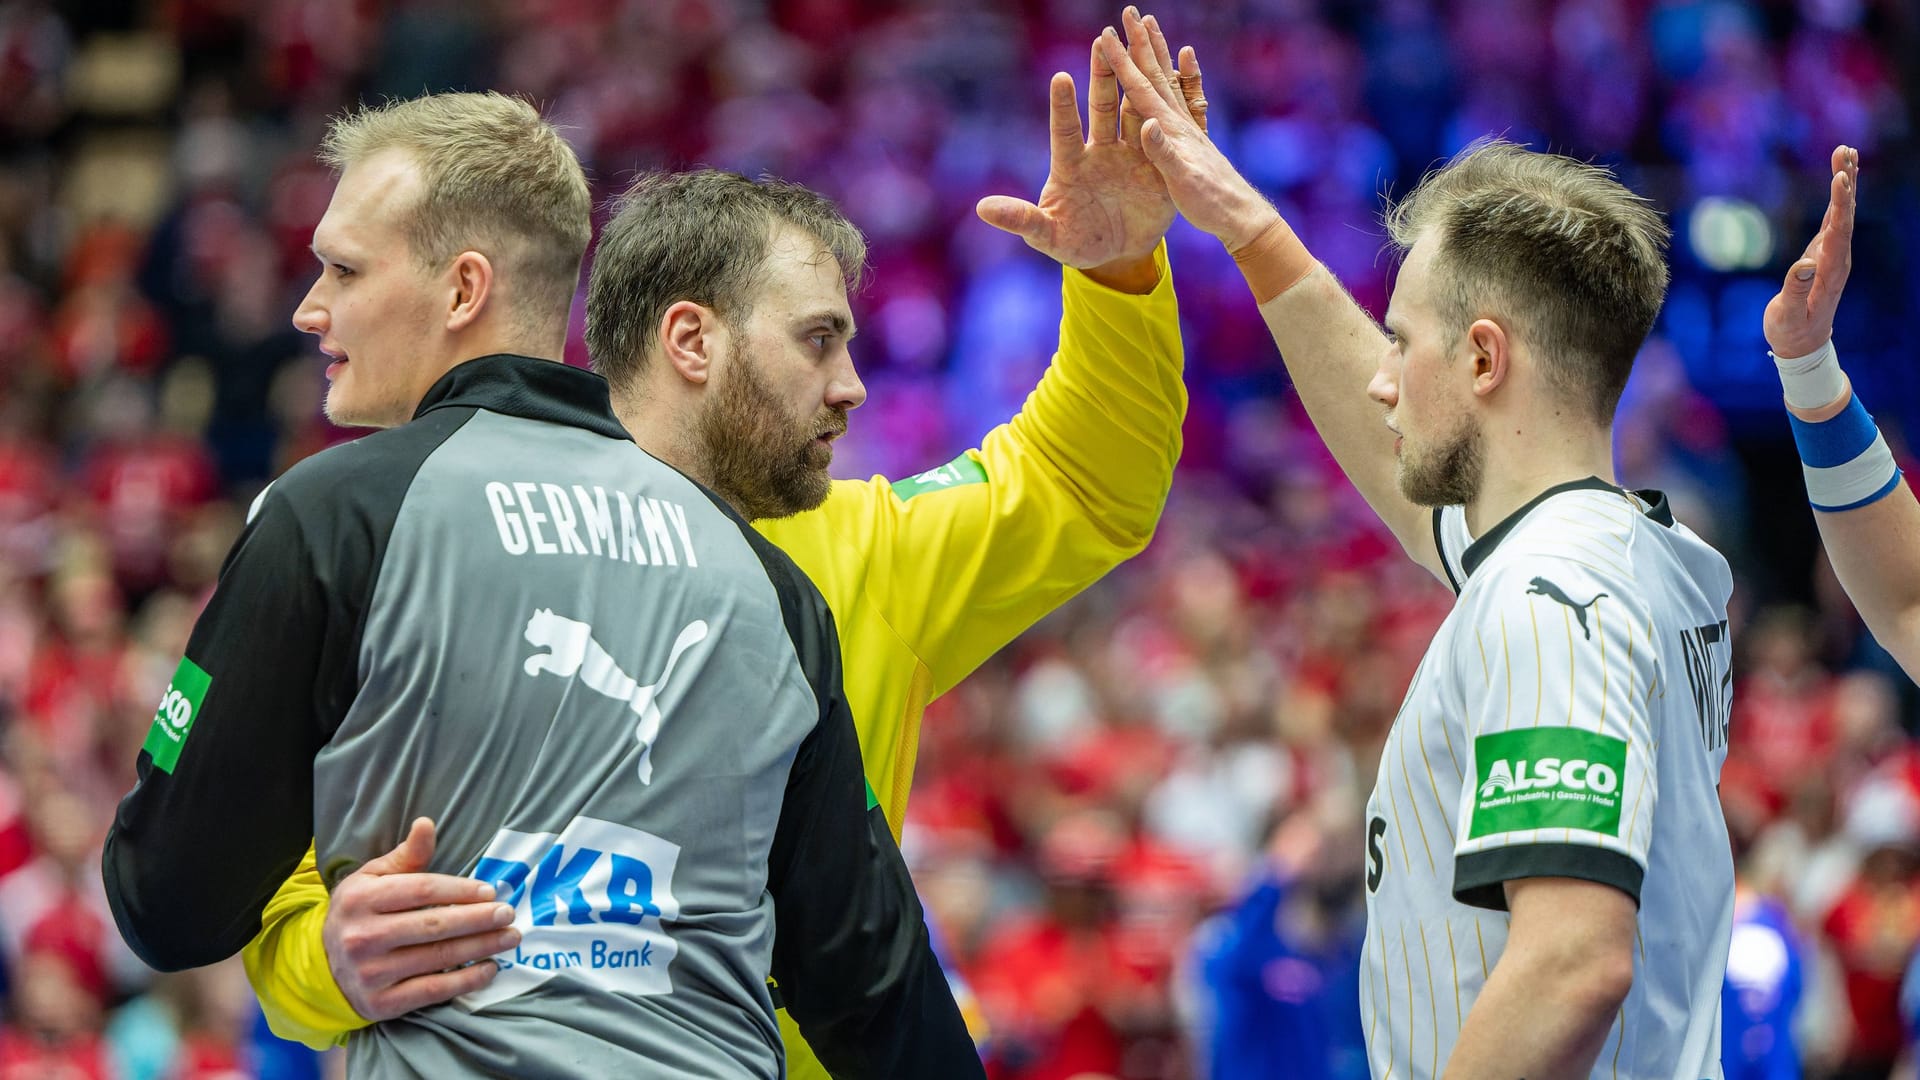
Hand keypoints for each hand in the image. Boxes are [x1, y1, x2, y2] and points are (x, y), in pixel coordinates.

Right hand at [323, 818, 519, 1020]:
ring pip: (438, 957)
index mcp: (361, 899)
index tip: (490, 891)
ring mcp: (371, 973)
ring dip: (481, 947)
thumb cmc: (360, 913)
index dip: (460, 889)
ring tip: (510, 937)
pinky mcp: (381, 1002)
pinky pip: (432, 990)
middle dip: (478, 919)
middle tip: (508, 913)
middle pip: (434, 924)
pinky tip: (490, 968)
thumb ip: (406, 856)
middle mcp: (362, 936)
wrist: (323, 967)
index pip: (422, 890)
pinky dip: (466, 980)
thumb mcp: (372, 878)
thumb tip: (427, 824)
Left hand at [974, 8, 1207, 274]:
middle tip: (1104, 41)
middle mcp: (1101, 152)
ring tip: (1143, 51)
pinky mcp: (1158, 168)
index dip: (1063, 106)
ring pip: (1137, 114)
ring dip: (1140, 85)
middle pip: (1104, 108)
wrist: (1116, 255)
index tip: (1061, 78)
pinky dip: (1171, 118)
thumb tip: (982, 209)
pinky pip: (1167, 140)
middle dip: (1104, 75)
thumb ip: (1021, 219)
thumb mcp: (1047, 236)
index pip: (1065, 130)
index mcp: (1071, 165)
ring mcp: (1131, 157)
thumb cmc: (1073, 242)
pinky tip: (1176, 88)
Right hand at [1096, 8, 1279, 251]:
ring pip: (1167, 80)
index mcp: (1170, 132)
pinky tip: (1184, 61)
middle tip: (1130, 13)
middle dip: (1141, 43)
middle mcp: (1179, 122)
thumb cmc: (1209, 205)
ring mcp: (1187, 127)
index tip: (1106, 36)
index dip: (1122, 63)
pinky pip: (1184, 98)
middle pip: (1155, 75)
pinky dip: (1182, 75)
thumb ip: (1163, 154)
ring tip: (1150, 25)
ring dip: (1156, 52)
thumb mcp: (1181, 185)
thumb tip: (1147, 125)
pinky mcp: (1193, 136)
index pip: (1141, 90)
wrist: (1240, 216)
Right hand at [1764, 145, 1857, 359]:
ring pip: (1843, 212)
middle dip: (1846, 181)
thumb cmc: (1791, 330)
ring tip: (1845, 153)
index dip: (1840, 203)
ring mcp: (1833, 253)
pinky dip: (1838, 196)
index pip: (1839, 230)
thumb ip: (1795, 290)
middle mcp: (1838, 257)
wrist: (1803, 342)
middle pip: (1845, 213)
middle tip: (1845, 151)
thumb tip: (1806, 263)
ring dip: (1845, 182)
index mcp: (1830, 270)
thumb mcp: (1788, 315)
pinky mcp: (1825, 251)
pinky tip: (1839, 178)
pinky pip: (1835, 217)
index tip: (1839, 178)